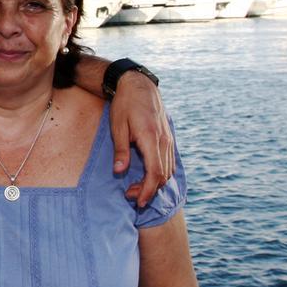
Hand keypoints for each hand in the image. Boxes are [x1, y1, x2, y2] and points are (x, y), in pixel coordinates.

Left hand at [111, 70, 173, 206]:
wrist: (138, 85)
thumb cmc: (124, 104)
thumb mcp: (117, 126)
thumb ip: (121, 150)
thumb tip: (119, 171)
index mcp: (151, 138)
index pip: (155, 172)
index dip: (148, 190)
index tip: (138, 201)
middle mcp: (164, 140)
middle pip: (163, 175)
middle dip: (149, 189)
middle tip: (131, 195)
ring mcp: (168, 138)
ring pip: (168, 169)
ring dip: (154, 182)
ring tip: (136, 187)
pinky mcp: (168, 137)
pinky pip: (169, 161)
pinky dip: (160, 172)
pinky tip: (147, 175)